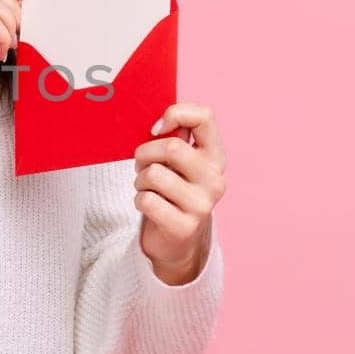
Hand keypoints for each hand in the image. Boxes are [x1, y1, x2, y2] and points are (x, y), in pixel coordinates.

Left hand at [133, 101, 228, 282]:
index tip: (156, 129)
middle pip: (172, 147)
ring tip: (147, 188)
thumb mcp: (179, 160)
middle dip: (145, 153)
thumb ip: (175, 134)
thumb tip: (160, 115)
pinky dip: (139, 200)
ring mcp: (202, 206)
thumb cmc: (172, 189)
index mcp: (216, 157)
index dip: (174, 114)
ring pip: (154, 174)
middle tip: (143, 165)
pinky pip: (146, 200)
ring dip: (140, 180)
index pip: (204, 116)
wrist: (176, 240)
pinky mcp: (184, 227)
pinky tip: (148, 207)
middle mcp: (215, 180)